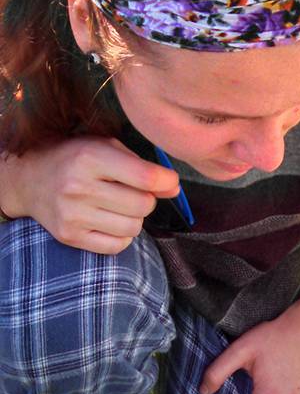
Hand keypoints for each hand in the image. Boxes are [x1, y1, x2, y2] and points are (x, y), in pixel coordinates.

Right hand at [2, 136, 179, 252]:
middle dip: (147, 200)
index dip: (166, 181)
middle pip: (143, 206)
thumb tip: (174, 189)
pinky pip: (117, 246)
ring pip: (133, 228)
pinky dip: (122, 236)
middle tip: (133, 192)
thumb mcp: (108, 148)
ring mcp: (72, 214)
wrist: (30, 178)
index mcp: (91, 157)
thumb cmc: (77, 158)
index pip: (146, 178)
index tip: (168, 181)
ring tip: (118, 205)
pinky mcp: (69, 236)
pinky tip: (110, 221)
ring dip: (134, 218)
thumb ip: (144, 167)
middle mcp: (78, 187)